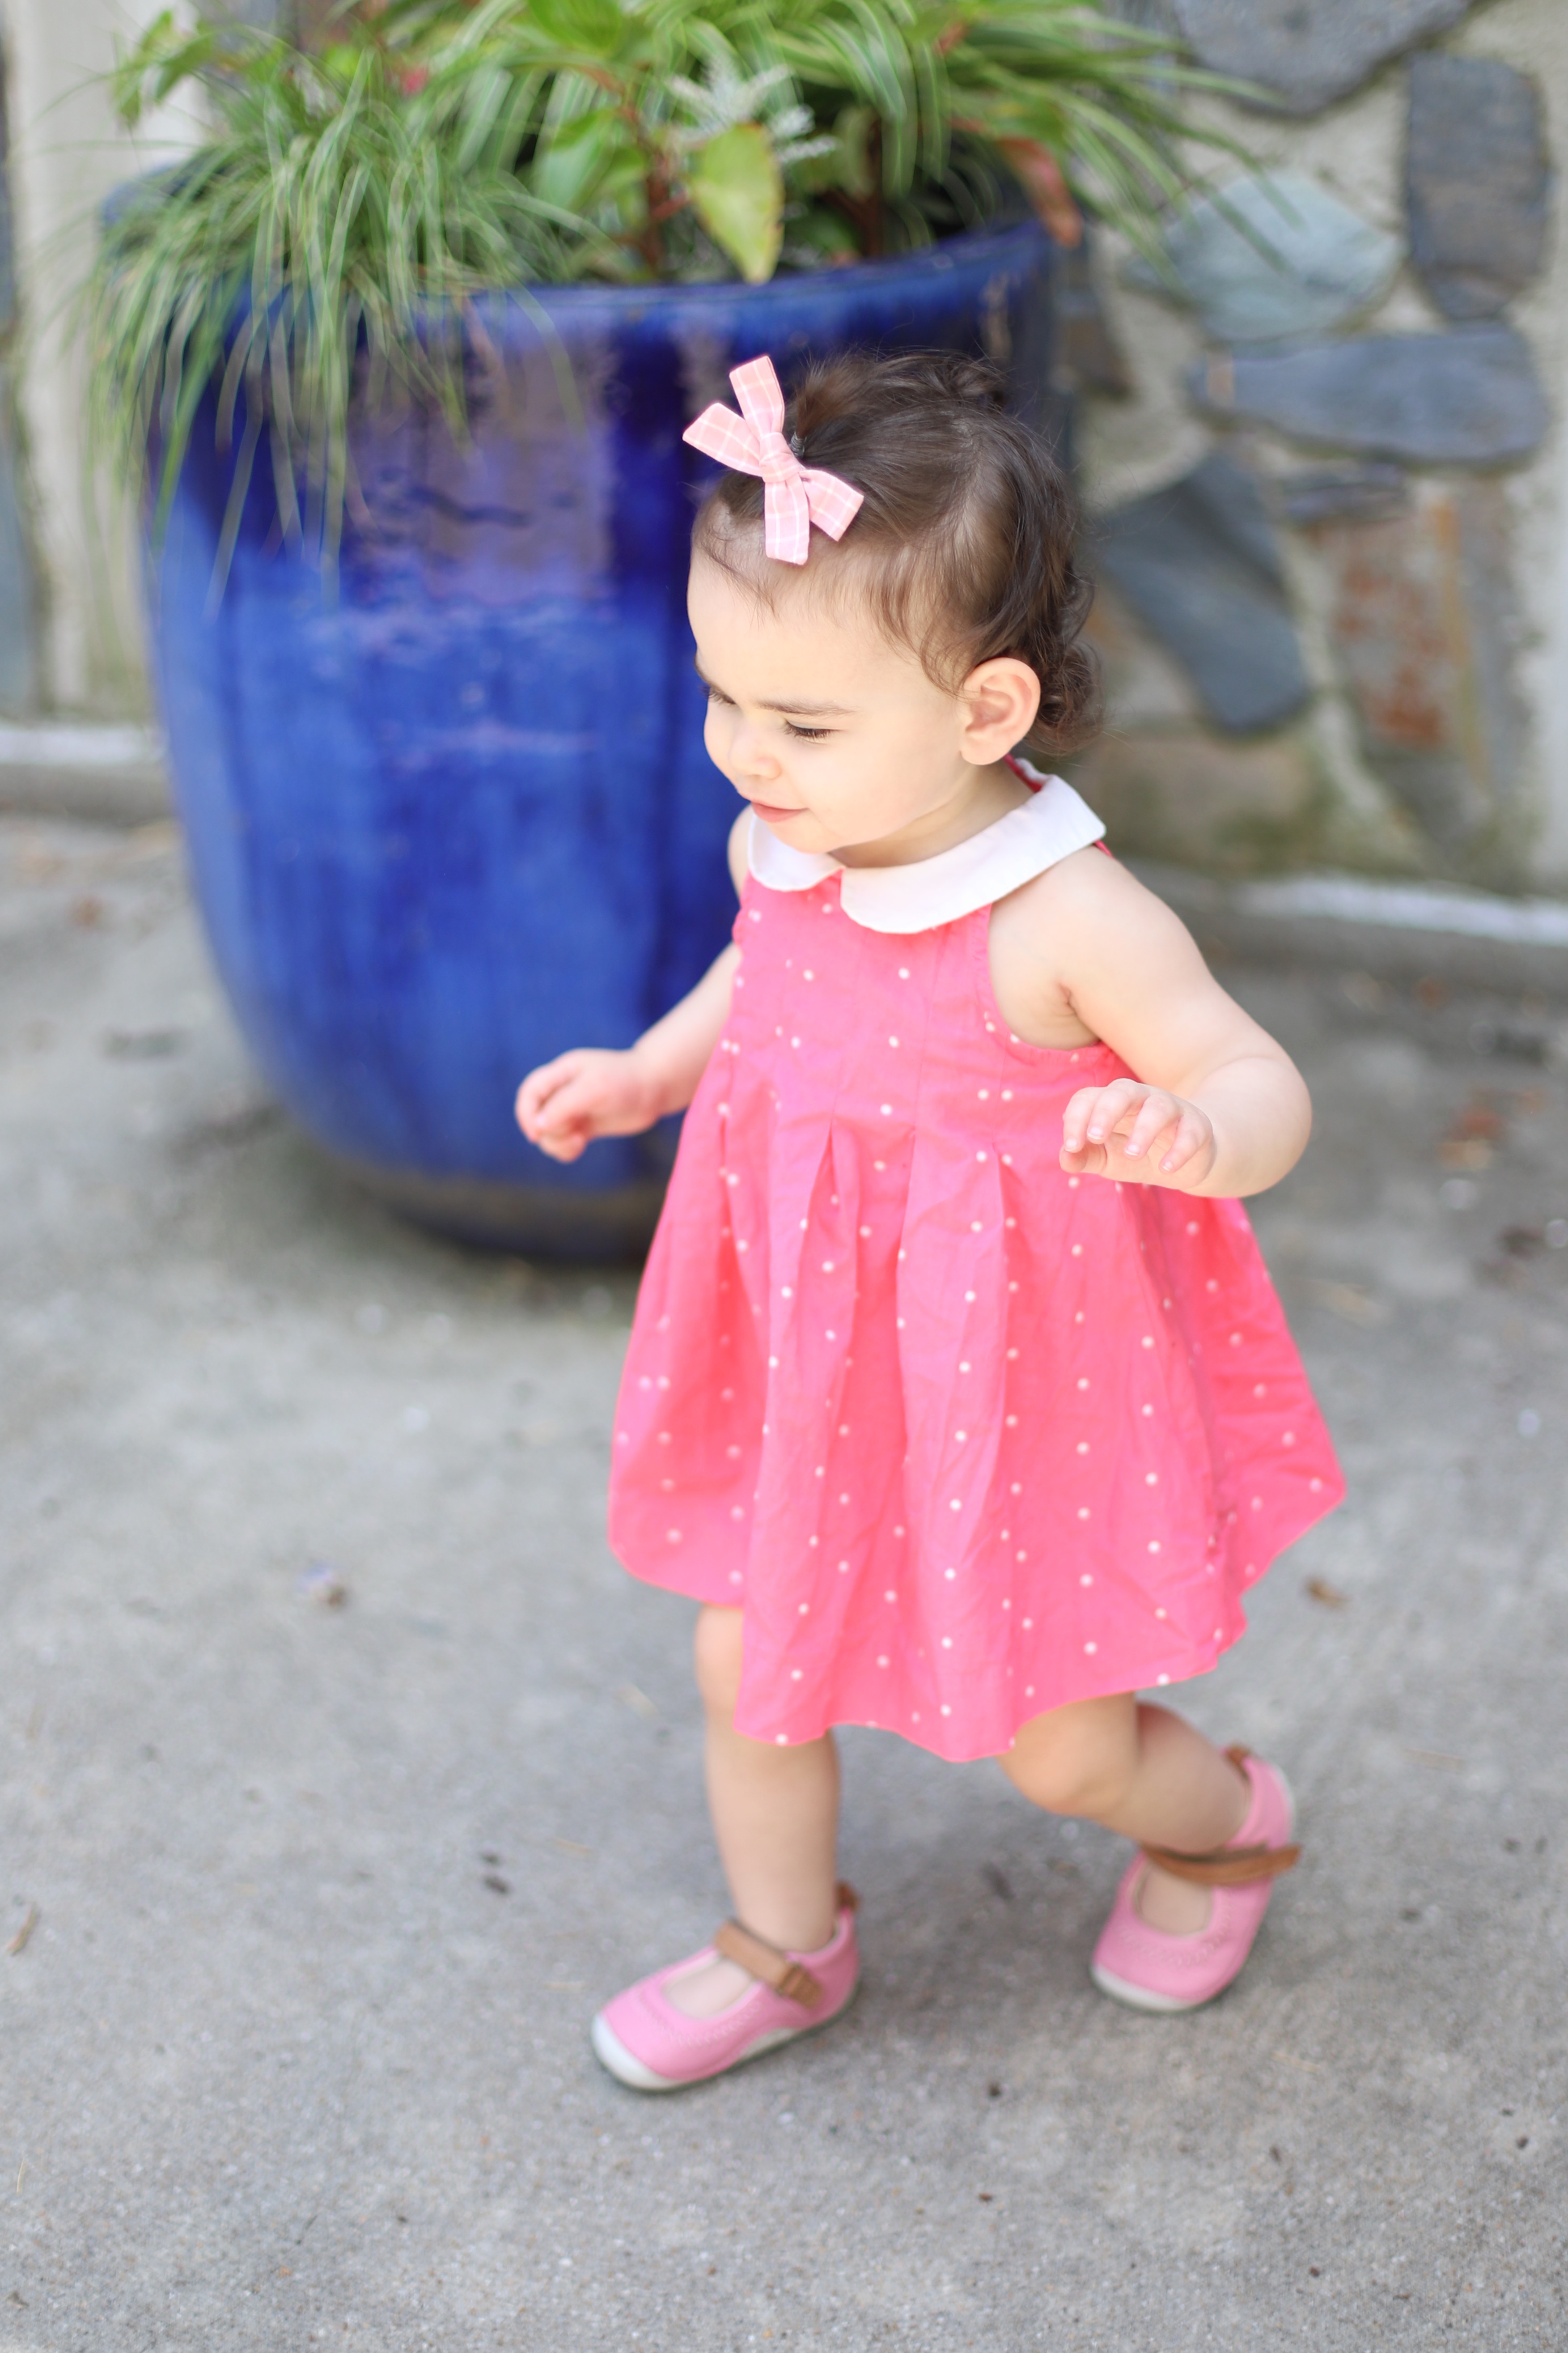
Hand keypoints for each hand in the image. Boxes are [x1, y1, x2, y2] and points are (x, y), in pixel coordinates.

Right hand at [514, 1048, 663, 1163]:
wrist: (656, 1088)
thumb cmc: (627, 1082)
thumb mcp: (595, 1089)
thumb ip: (564, 1105)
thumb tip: (540, 1125)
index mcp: (562, 1073)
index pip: (530, 1093)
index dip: (526, 1113)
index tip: (537, 1133)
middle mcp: (564, 1090)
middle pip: (537, 1117)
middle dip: (550, 1131)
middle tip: (575, 1134)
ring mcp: (574, 1109)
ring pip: (549, 1133)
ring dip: (558, 1143)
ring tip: (580, 1141)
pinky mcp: (585, 1126)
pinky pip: (564, 1142)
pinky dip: (566, 1149)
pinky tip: (580, 1146)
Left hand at [1060, 1078, 1216, 1187]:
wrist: (1182, 1161)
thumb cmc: (1134, 1153)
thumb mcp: (1106, 1158)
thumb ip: (1084, 1157)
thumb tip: (1065, 1158)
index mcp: (1112, 1103)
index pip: (1088, 1098)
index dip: (1076, 1118)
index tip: (1072, 1146)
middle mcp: (1141, 1099)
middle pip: (1122, 1091)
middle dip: (1106, 1112)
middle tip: (1095, 1137)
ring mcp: (1171, 1110)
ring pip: (1158, 1107)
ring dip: (1144, 1129)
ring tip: (1132, 1153)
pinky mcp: (1197, 1127)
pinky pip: (1190, 1131)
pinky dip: (1179, 1149)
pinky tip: (1167, 1168)